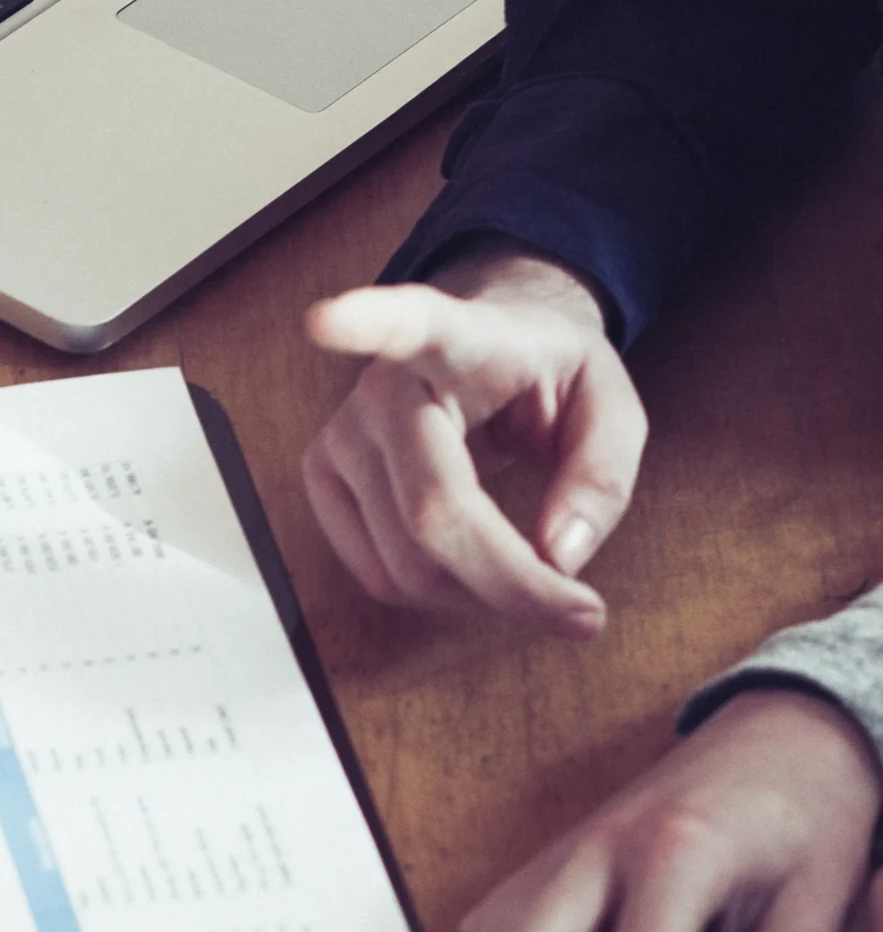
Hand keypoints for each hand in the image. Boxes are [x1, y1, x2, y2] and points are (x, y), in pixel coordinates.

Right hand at [302, 239, 646, 634]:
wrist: (486, 360)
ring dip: (482, 598)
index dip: (365, 323)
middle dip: (511, 584)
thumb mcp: (610, 407)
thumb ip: (602, 476)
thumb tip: (559, 554)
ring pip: (406, 566)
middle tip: (581, 612)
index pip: (407, 326)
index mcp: (458, 340)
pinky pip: (379, 577)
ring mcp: (340, 436)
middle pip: (432, 513)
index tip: (326, 319)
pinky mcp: (322, 480)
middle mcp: (382, 387)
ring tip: (532, 580)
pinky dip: (442, 596)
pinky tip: (478, 569)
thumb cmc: (547, 379)